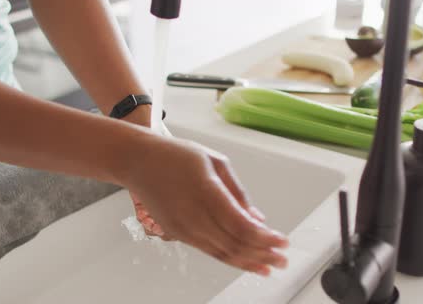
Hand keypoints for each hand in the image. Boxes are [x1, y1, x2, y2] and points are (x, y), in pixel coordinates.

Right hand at [123, 135, 288, 275]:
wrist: (139, 162)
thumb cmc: (177, 156)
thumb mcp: (216, 163)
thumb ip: (239, 193)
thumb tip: (258, 218)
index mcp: (206, 192)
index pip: (242, 226)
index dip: (266, 238)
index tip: (283, 241)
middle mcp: (193, 215)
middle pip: (235, 244)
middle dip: (263, 254)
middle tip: (283, 259)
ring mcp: (183, 228)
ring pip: (223, 253)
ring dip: (249, 262)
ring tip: (269, 266)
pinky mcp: (177, 234)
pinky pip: (209, 251)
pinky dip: (230, 259)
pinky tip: (245, 261)